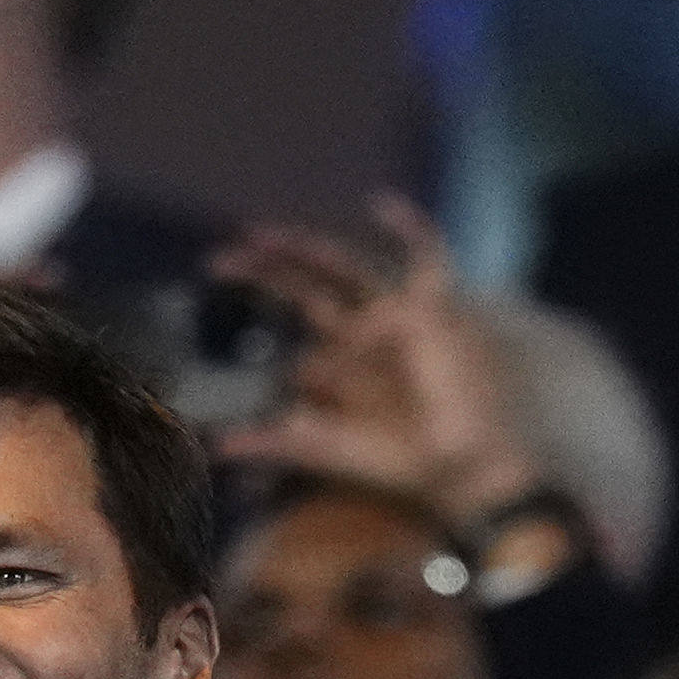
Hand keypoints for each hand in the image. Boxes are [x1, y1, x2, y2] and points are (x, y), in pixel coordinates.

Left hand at [211, 194, 544, 532]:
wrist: (462, 472)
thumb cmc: (405, 464)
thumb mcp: (329, 450)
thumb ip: (278, 444)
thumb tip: (218, 445)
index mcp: (340, 363)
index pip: (290, 328)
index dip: (252, 315)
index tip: (215, 312)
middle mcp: (363, 334)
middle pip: (307, 288)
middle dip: (265, 273)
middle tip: (221, 264)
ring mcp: (394, 318)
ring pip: (346, 268)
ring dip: (305, 250)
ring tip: (261, 237)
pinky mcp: (432, 310)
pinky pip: (428, 257)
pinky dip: (411, 229)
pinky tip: (382, 205)